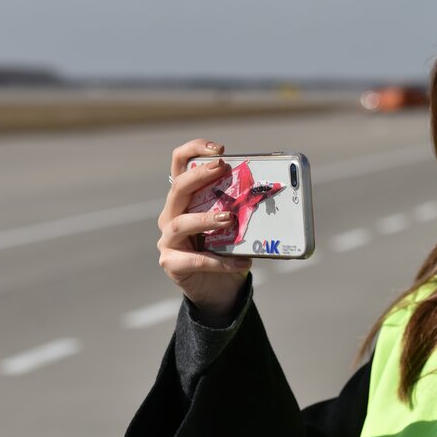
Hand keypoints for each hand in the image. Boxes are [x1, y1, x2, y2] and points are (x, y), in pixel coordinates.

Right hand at [157, 139, 252, 318]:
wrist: (218, 287)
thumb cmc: (227, 248)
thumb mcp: (234, 223)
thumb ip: (240, 207)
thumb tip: (269, 192)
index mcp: (185, 199)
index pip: (180, 165)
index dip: (194, 151)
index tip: (219, 149)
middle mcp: (171, 215)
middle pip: (177, 189)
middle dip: (199, 175)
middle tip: (221, 168)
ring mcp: (168, 240)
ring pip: (180, 223)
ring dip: (205, 218)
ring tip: (229, 218)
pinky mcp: (172, 264)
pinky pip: (196, 260)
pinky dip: (221, 261)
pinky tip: (242, 261)